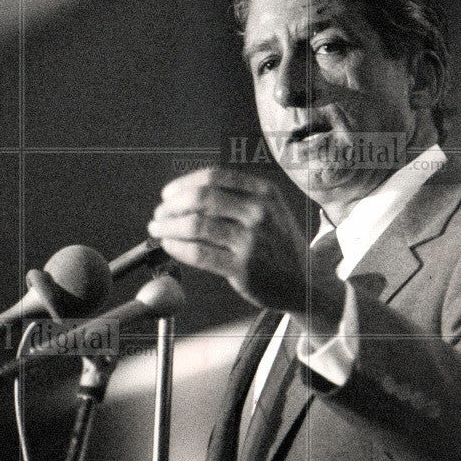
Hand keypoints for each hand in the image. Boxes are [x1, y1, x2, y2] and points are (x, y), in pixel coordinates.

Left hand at [148, 167, 342, 327]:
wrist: (303, 283)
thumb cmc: (278, 245)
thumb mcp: (271, 211)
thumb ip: (238, 197)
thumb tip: (186, 193)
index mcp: (265, 193)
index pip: (215, 177)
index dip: (185, 184)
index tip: (168, 194)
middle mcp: (260, 213)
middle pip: (202, 198)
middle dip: (172, 206)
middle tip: (159, 214)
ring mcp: (252, 241)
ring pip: (196, 225)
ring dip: (169, 227)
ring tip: (158, 230)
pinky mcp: (243, 268)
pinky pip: (199, 253)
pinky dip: (177, 248)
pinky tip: (169, 246)